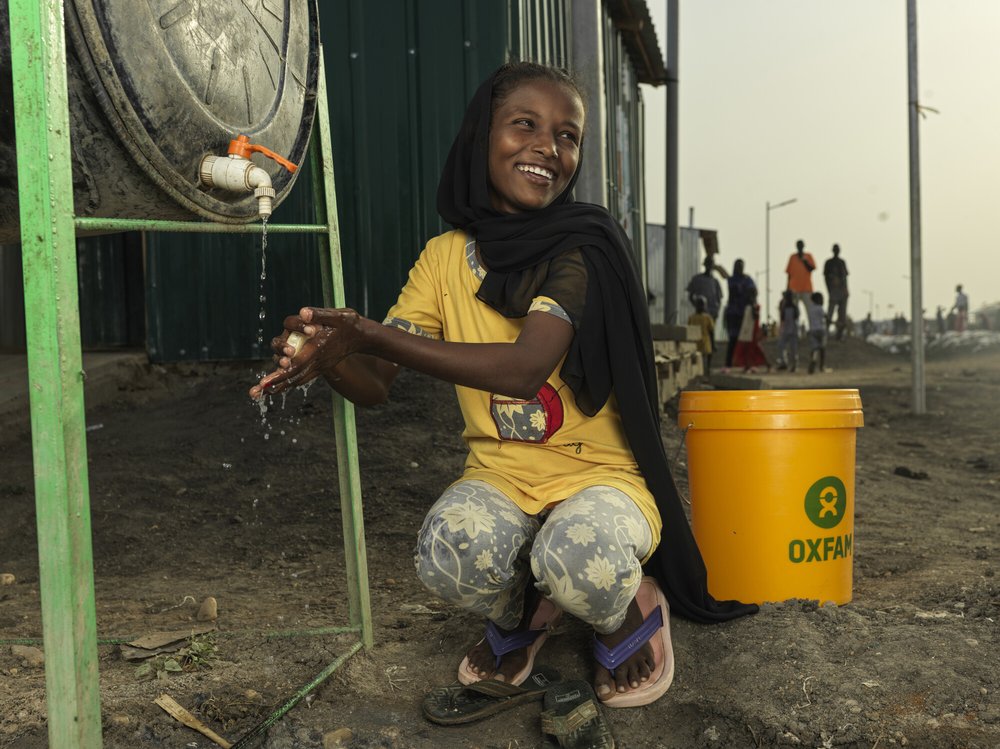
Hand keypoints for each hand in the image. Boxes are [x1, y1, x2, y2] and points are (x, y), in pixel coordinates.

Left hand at [248, 307, 369, 398]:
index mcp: (318, 349)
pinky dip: (287, 382)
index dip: (280, 374)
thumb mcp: (338, 315)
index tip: (264, 383)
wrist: (362, 337)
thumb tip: (302, 313)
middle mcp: (317, 360)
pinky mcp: (318, 366)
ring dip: (278, 385)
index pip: (296, 364)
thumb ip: (319, 314)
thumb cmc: (349, 324)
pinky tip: (275, 387)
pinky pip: (301, 377)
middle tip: (255, 392)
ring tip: (259, 392)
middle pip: (293, 375)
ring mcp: (318, 365)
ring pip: (296, 378)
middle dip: (274, 384)